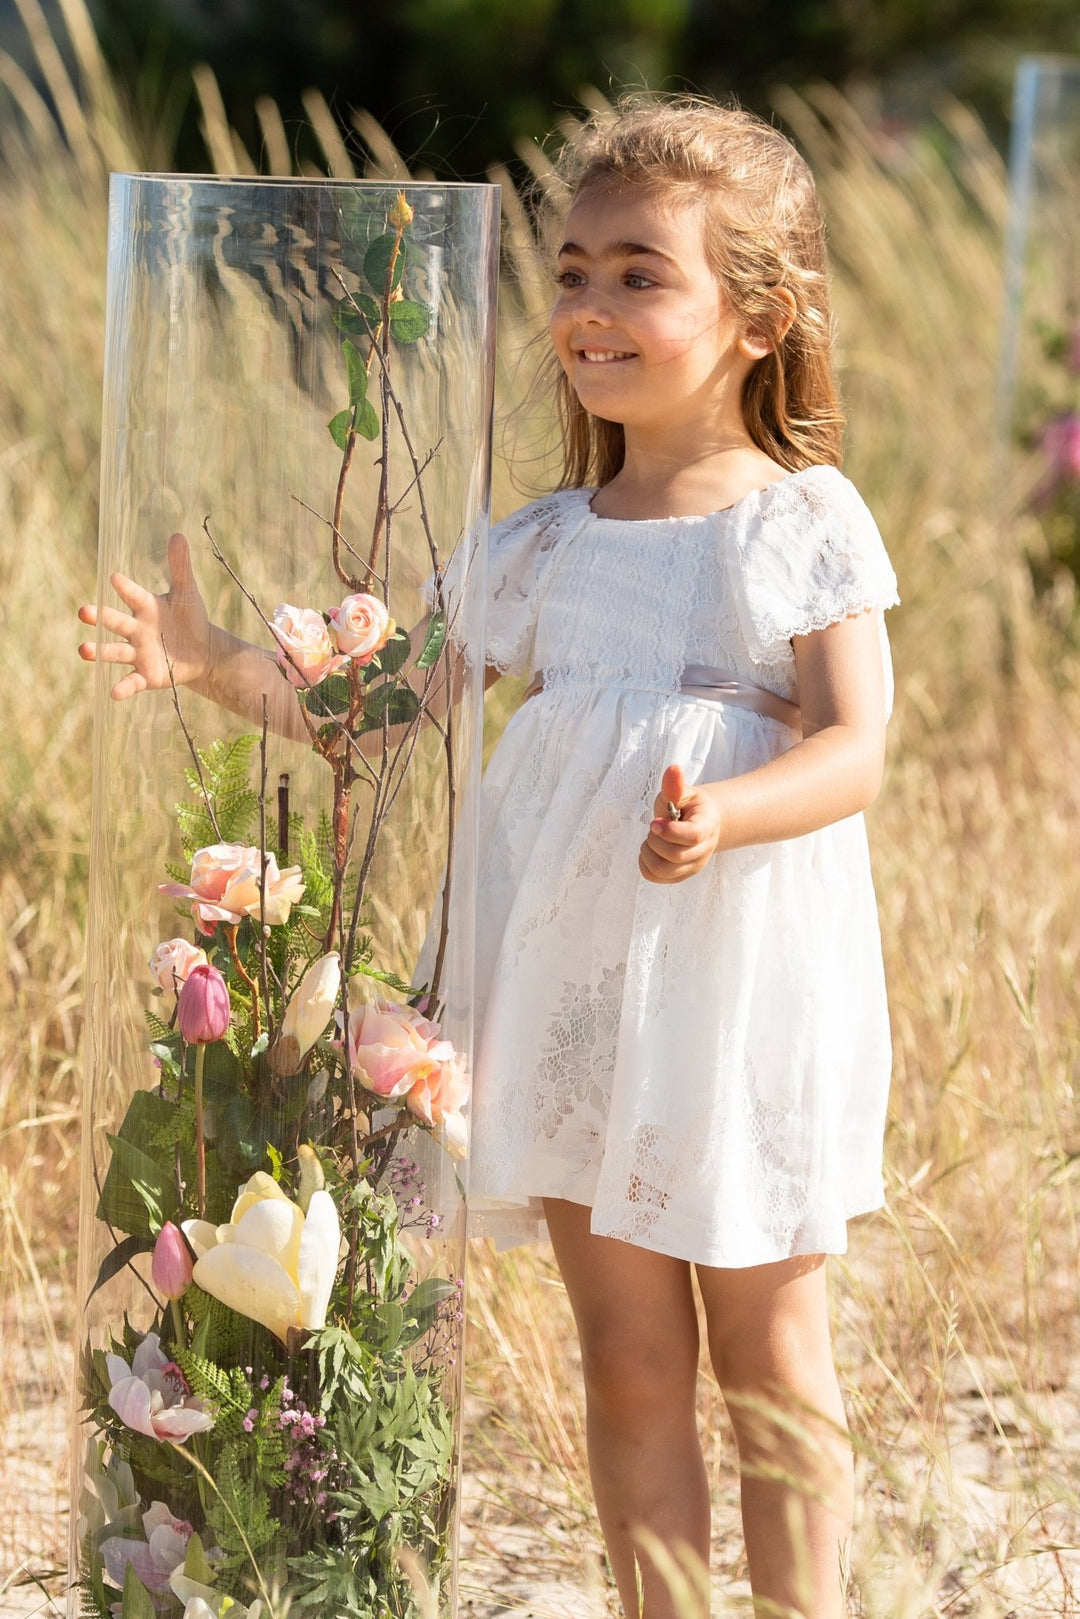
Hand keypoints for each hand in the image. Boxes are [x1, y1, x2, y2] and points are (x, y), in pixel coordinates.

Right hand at [78, 533, 210, 699]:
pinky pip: (131, 682)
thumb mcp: (187, 593)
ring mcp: (138, 653)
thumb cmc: (190, 619)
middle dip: (99, 617)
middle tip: (83, 611)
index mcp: (145, 607)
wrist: (202, 652)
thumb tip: (178, 535)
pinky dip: (123, 687)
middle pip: (114, 622)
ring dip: (99, 651)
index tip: (114, 577)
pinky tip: (114, 693)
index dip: (125, 587)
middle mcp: (136, 629)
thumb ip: (179, 567)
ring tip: (84, 650)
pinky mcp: (145, 675)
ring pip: (115, 651)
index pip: (133, 594)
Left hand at [638, 763, 722, 883]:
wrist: (701, 824)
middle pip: (675, 856)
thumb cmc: (689, 806)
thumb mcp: (684, 793)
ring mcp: (692, 867)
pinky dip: (645, 865)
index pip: (692, 836)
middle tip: (653, 827)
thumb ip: (676, 786)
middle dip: (655, 840)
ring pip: (663, 870)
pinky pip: (655, 877)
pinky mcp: (679, 876)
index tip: (653, 822)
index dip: (670, 831)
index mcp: (707, 826)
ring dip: (648, 853)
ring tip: (651, 840)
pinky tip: (650, 850)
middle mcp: (703, 851)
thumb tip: (673, 769)